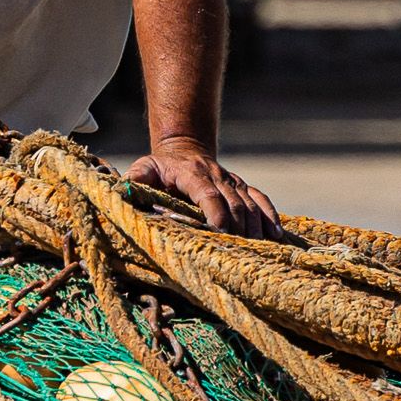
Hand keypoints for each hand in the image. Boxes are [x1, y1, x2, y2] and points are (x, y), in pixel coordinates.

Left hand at [129, 136, 279, 236]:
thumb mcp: (144, 168)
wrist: (183, 148)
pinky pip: (260, 199)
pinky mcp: (242, 186)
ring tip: (257, 249)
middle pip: (233, 202)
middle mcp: (217, 176)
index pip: (208, 194)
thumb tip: (124, 190)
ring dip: (254, 226)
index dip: (215, 212)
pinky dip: (269, 215)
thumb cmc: (160, 167)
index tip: (219, 231)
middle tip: (239, 252)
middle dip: (237, 228)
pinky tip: (276, 234)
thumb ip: (135, 179)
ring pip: (249, 203)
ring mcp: (232, 181)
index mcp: (192, 174)